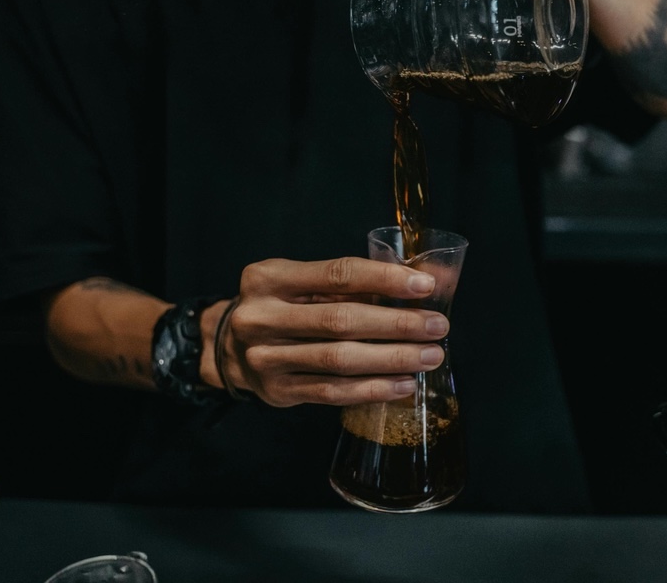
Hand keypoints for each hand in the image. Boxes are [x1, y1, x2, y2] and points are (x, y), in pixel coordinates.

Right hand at [218, 256, 449, 407]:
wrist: (228, 346)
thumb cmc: (284, 306)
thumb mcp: (306, 281)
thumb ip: (360, 279)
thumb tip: (430, 277)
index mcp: (270, 278)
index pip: (337, 274)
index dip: (384, 279)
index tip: (424, 286)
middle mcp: (262, 317)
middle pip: (341, 320)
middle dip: (397, 324)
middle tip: (438, 326)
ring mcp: (265, 358)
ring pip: (339, 360)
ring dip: (392, 359)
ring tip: (429, 356)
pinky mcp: (276, 391)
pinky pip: (332, 392)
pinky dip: (372, 389)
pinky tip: (403, 384)